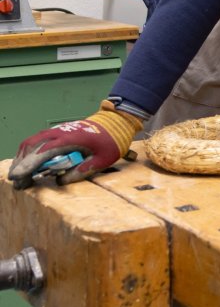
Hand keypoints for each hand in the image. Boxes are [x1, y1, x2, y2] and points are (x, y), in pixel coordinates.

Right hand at [7, 101, 141, 189]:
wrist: (115, 123)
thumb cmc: (110, 142)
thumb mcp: (102, 160)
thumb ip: (82, 171)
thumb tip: (60, 182)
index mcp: (70, 139)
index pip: (43, 152)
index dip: (28, 165)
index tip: (18, 177)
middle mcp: (59, 133)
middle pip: (32, 147)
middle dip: (21, 165)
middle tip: (18, 183)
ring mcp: (57, 130)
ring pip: (31, 142)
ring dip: (22, 158)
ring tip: (20, 176)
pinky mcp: (57, 131)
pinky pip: (37, 140)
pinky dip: (28, 152)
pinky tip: (27, 164)